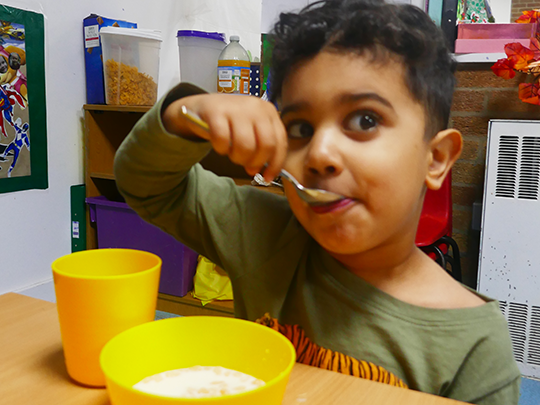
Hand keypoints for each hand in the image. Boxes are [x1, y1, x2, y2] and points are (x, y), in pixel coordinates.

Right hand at [163, 94, 286, 182]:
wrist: (203, 107)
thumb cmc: (231, 122)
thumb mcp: (251, 129)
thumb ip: (260, 147)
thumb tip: (260, 171)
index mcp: (269, 112)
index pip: (280, 142)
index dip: (275, 164)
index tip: (267, 178)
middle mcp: (256, 107)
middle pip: (266, 145)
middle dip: (255, 162)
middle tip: (245, 165)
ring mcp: (236, 108)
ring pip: (245, 145)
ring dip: (237, 158)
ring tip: (231, 154)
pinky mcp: (216, 111)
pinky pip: (222, 140)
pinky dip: (221, 149)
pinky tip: (220, 146)